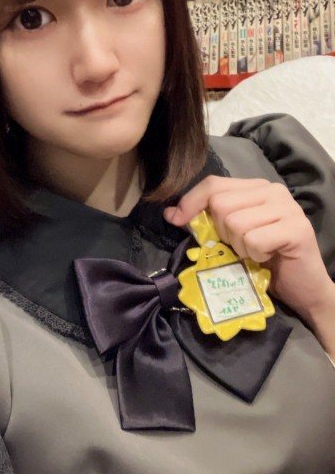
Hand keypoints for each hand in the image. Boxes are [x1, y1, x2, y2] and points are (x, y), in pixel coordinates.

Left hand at [164, 176, 334, 353]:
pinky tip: (268, 258)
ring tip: (256, 253)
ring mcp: (287, 208)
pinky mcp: (296, 229)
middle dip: (223, 233)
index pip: (213, 184)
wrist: (302, 289)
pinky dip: (255, 255)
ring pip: (235, 223)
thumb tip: (170, 214)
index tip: (176, 219)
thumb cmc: (264, 261)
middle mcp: (273, 191)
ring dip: (240, 247)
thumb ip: (206, 220)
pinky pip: (254, 240)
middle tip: (241, 246)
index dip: (191, 202)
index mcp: (256, 187)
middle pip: (221, 205)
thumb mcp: (231, 236)